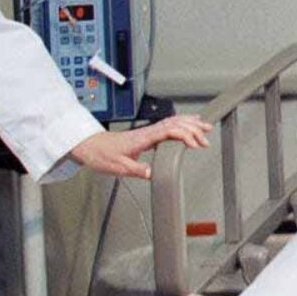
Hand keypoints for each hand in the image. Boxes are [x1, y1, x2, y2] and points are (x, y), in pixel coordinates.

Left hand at [68, 114, 212, 178]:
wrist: (90, 146)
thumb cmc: (102, 155)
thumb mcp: (118, 167)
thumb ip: (137, 170)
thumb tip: (153, 174)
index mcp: (144, 138)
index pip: (170, 132)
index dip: (185, 136)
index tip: (195, 145)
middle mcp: (148, 132)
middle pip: (176, 124)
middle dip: (194, 129)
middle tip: (206, 139)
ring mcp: (148, 131)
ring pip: (174, 121)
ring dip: (190, 123)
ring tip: (205, 127)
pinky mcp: (147, 133)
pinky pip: (168, 123)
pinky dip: (182, 122)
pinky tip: (187, 125)